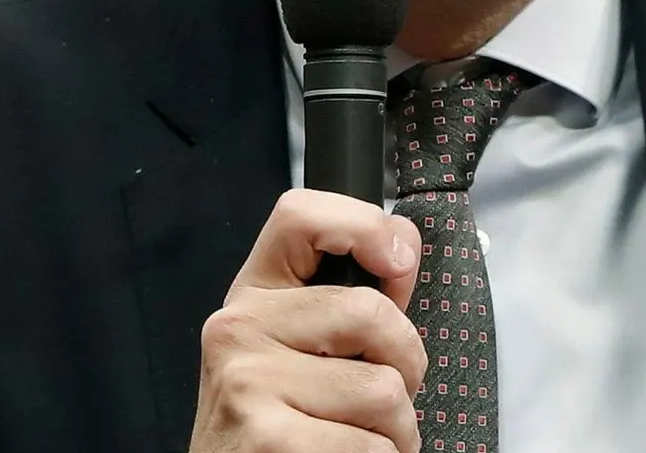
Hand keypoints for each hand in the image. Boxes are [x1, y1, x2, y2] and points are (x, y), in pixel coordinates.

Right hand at [190, 189, 426, 452]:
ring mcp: (248, 383)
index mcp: (253, 298)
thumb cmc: (280, 426)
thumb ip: (347, 303)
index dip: (365, 225)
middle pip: (369, 312)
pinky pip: (372, 446)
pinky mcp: (269, 440)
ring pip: (384, 389)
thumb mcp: (300, 351)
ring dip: (396, 428)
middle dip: (407, 364)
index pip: (299, 215)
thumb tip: (402, 252)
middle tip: (385, 398)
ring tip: (362, 438)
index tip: (398, 263)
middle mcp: (239, 330)